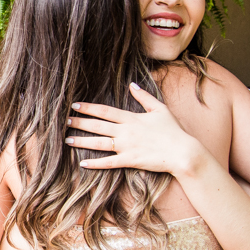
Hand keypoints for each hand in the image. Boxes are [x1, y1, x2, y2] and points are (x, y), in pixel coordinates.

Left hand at [65, 83, 200, 174]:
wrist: (183, 152)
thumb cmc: (173, 130)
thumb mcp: (160, 109)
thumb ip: (144, 97)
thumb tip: (132, 85)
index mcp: (131, 118)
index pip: (105, 111)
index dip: (88, 108)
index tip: (75, 106)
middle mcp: (125, 131)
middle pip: (97, 126)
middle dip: (80, 123)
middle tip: (65, 122)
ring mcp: (126, 147)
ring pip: (99, 143)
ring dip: (82, 141)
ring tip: (68, 140)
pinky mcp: (130, 161)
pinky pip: (109, 162)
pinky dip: (95, 163)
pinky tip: (82, 163)